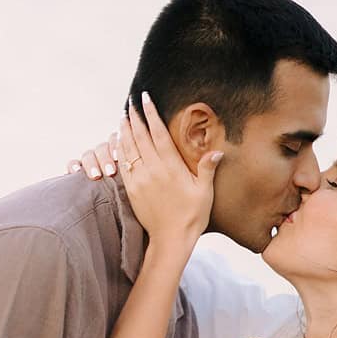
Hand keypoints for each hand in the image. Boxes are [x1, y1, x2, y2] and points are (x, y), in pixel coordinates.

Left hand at [68, 94, 220, 245]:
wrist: (171, 238)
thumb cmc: (192, 215)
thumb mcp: (204, 191)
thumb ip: (207, 168)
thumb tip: (217, 151)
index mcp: (171, 167)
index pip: (158, 134)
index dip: (152, 114)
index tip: (146, 99)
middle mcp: (153, 170)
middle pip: (140, 137)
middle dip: (135, 117)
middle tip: (131, 102)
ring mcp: (140, 179)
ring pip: (128, 148)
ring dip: (125, 130)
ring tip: (123, 116)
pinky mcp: (131, 189)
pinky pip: (123, 163)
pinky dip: (120, 149)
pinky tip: (119, 141)